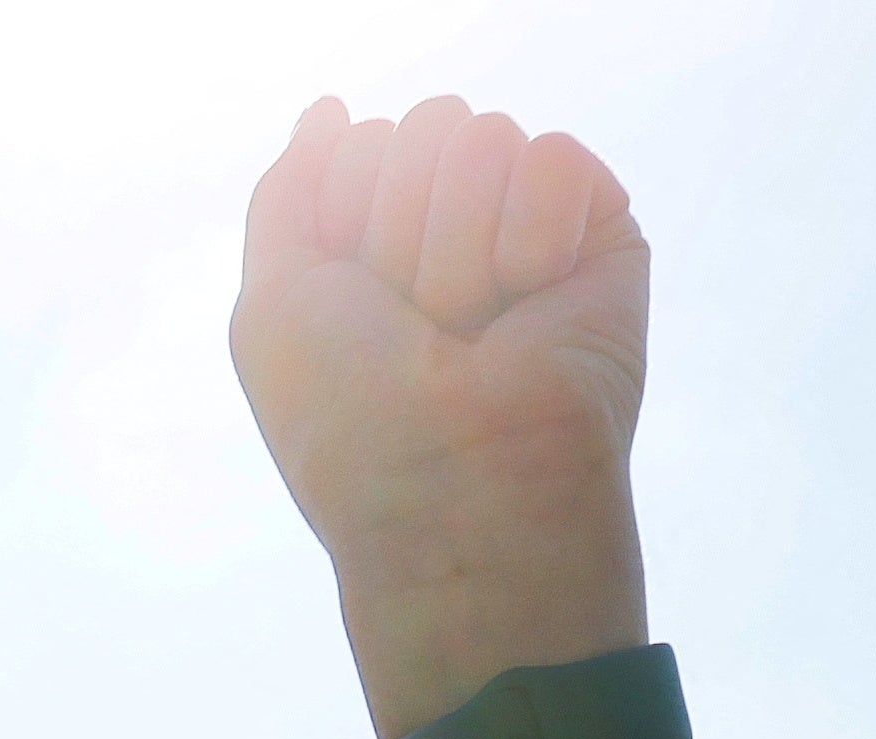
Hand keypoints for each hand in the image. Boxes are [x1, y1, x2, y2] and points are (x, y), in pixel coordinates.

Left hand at [230, 94, 654, 729]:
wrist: (457, 491)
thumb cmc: (354, 424)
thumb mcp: (273, 304)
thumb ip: (288, 195)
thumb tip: (329, 110)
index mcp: (374, 247)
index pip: (357, 143)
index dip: (346, 219)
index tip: (359, 312)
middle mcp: (453, 232)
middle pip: (422, 127)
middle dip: (403, 229)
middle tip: (422, 330)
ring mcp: (528, 232)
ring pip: (484, 137)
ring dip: (461, 247)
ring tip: (475, 332)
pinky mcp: (602, 237)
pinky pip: (555, 157)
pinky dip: (531, 235)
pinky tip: (533, 304)